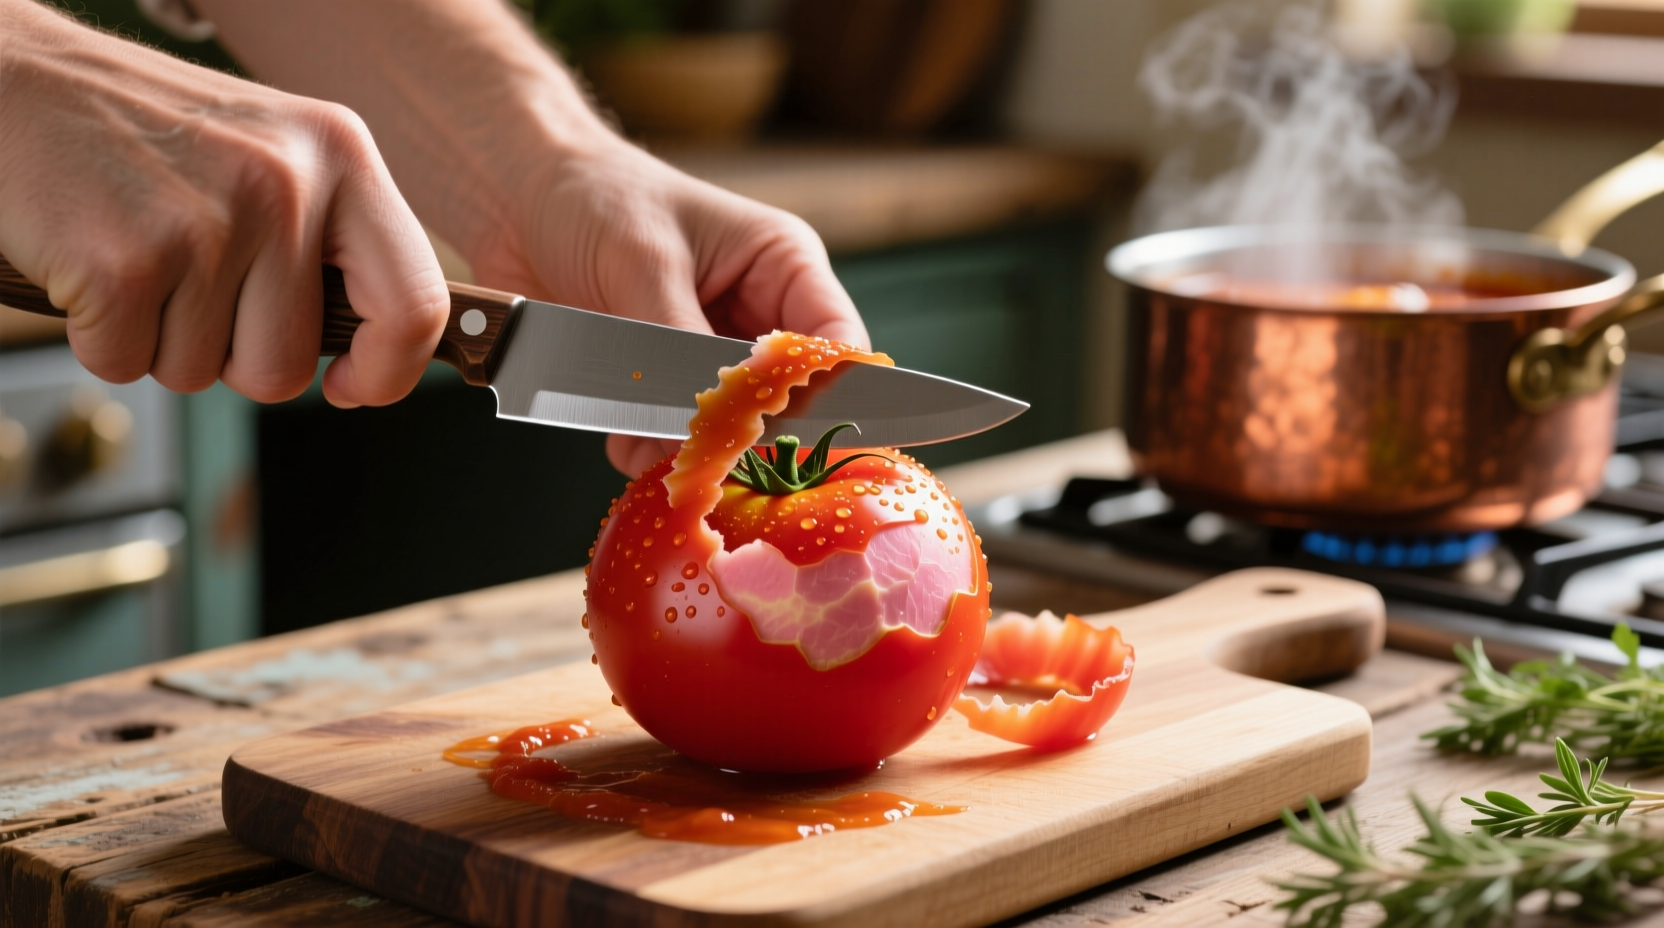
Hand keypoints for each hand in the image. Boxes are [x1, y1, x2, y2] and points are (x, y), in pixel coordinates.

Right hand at [0, 1, 447, 406]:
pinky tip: (93, 264)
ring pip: (203, 374)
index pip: (417, 302)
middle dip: (233, 357)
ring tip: (140, 256)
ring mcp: (207, 224)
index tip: (354, 384)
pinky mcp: (125, 264)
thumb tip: (380, 347)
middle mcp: (285, 184)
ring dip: (161, 339)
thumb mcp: (272, 154)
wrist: (13, 80)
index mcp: (340, 154)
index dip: (390, 371)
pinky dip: (100, 336)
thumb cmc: (142, 130)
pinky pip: (127, 365)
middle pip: (286, 365)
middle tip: (191, 287)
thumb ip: (332, 240)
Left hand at [468, 141, 869, 476]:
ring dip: (688, 450)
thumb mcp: (647, 263)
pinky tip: (620, 438)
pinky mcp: (660, 383)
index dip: (822, 394)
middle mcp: (756, 317)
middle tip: (702, 453)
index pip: (835, 346)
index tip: (779, 430)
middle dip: (743, 433)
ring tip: (644, 444)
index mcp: (782, 267)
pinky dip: (648, 450)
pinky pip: (672, 438)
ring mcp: (707, 355)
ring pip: (727, 429)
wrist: (513, 196)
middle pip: (786, 401)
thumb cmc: (593, 197)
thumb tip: (703, 423)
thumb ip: (681, 347)